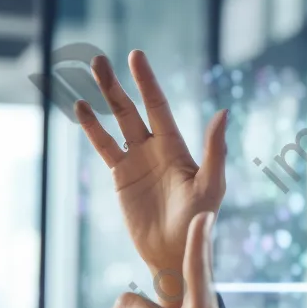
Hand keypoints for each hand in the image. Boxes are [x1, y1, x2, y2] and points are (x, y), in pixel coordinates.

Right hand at [75, 50, 228, 306]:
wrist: (176, 251)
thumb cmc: (199, 220)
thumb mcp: (211, 184)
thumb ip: (215, 150)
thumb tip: (224, 112)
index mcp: (177, 148)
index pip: (158, 107)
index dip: (147, 82)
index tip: (136, 56)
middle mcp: (156, 149)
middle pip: (133, 109)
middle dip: (118, 84)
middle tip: (101, 59)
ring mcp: (137, 161)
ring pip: (117, 123)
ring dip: (104, 99)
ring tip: (89, 74)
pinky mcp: (121, 176)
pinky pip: (105, 146)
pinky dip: (93, 128)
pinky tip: (82, 107)